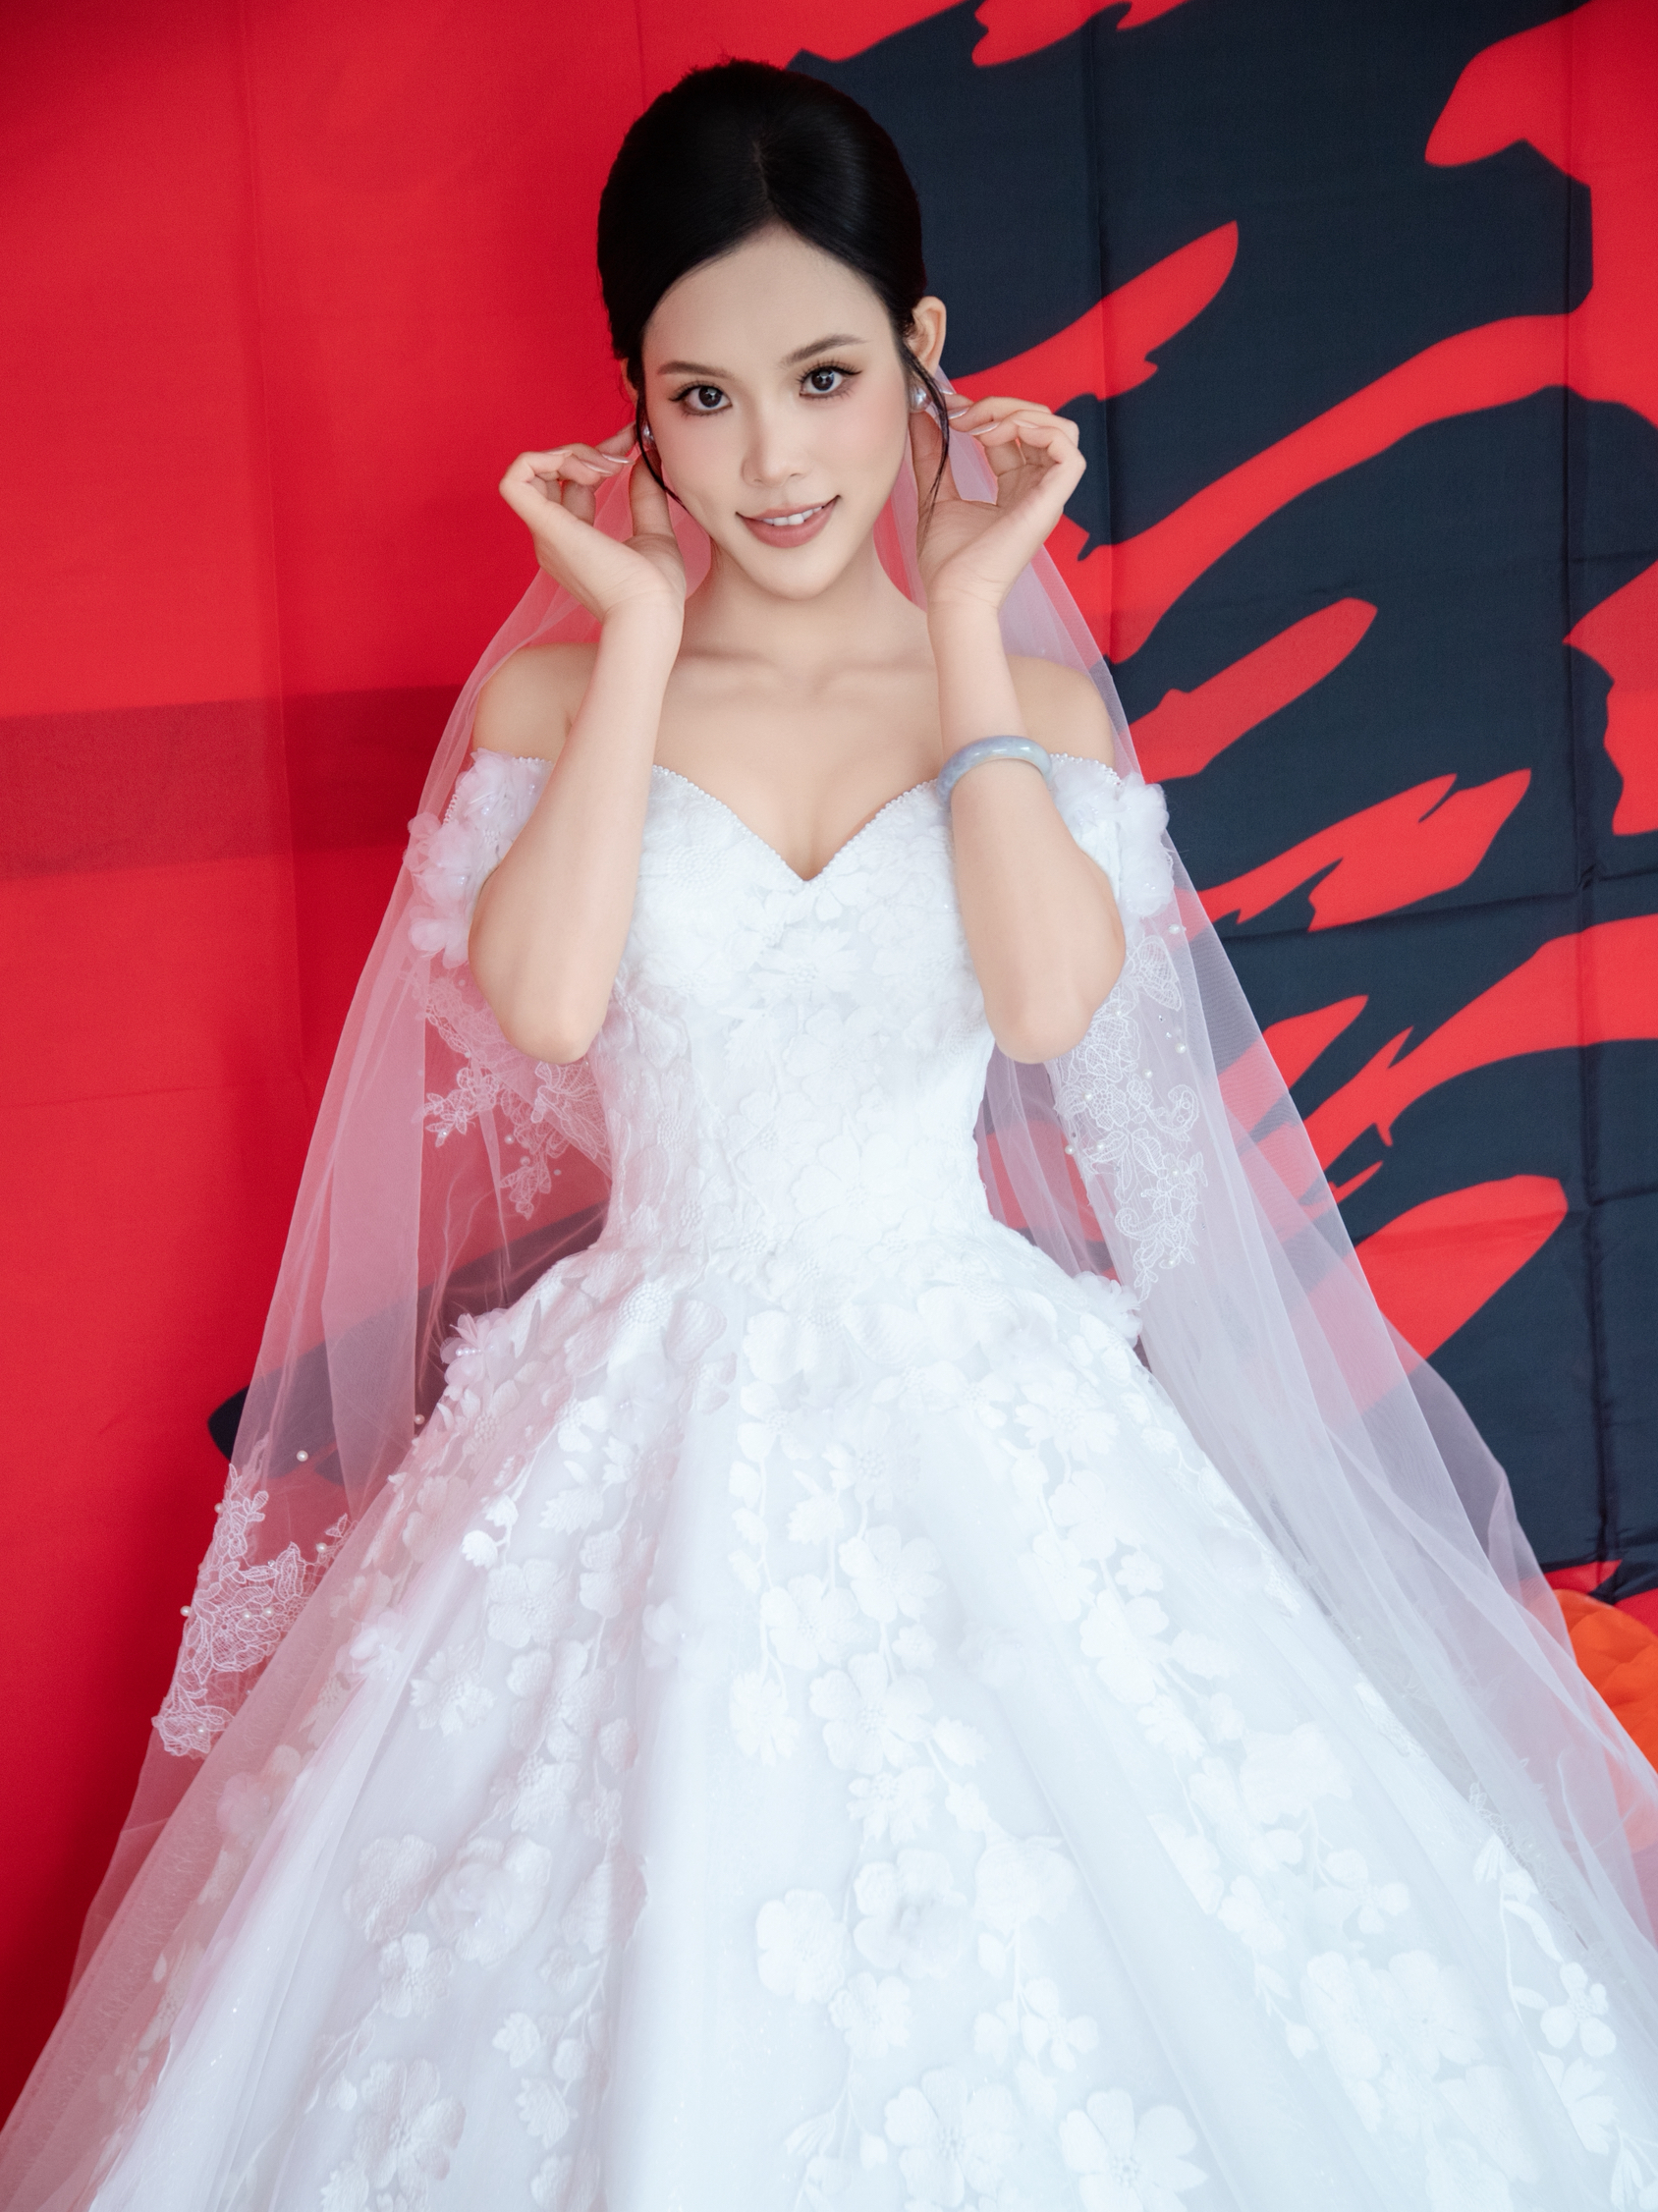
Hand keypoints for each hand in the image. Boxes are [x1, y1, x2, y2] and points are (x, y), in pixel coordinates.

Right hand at [498, 428, 685, 630]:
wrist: (649, 615)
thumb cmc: (655, 592)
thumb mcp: (655, 533)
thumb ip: (645, 498)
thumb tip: (642, 463)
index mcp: (574, 541)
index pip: (571, 483)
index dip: (597, 453)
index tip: (631, 440)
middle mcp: (553, 537)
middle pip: (551, 474)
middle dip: (585, 449)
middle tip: (623, 454)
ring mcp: (546, 534)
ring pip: (530, 470)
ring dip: (569, 453)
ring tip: (608, 466)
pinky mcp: (546, 529)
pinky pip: (515, 479)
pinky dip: (545, 459)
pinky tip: (589, 470)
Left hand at [911, 395, 1084, 615]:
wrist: (954, 595)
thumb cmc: (947, 563)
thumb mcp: (935, 494)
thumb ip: (932, 454)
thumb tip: (922, 415)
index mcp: (1015, 489)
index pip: (1015, 434)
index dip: (987, 411)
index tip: (950, 409)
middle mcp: (1036, 489)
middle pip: (1040, 424)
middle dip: (1001, 406)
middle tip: (962, 415)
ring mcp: (1046, 496)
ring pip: (1060, 430)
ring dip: (1019, 414)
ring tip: (981, 427)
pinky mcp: (1051, 503)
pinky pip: (1068, 451)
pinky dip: (1041, 431)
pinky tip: (1003, 434)